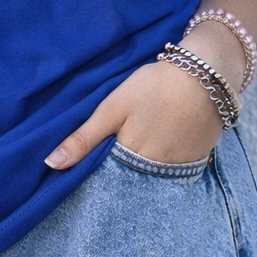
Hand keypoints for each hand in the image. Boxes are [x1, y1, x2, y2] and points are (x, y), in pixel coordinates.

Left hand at [44, 58, 224, 169]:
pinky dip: (165, 164)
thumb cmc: (154, 88)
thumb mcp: (113, 108)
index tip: (85, 175)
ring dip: (143, 171)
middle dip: (119, 176)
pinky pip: (174, 171)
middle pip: (130, 181)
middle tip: (111, 162)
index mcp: (130, 159)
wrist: (206, 75)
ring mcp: (179, 168)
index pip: (106, 181)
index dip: (96, 177)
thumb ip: (84, 138)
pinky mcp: (196, 159)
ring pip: (152, 178)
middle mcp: (155, 172)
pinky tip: (161, 147)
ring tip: (136, 154)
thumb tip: (51, 164)